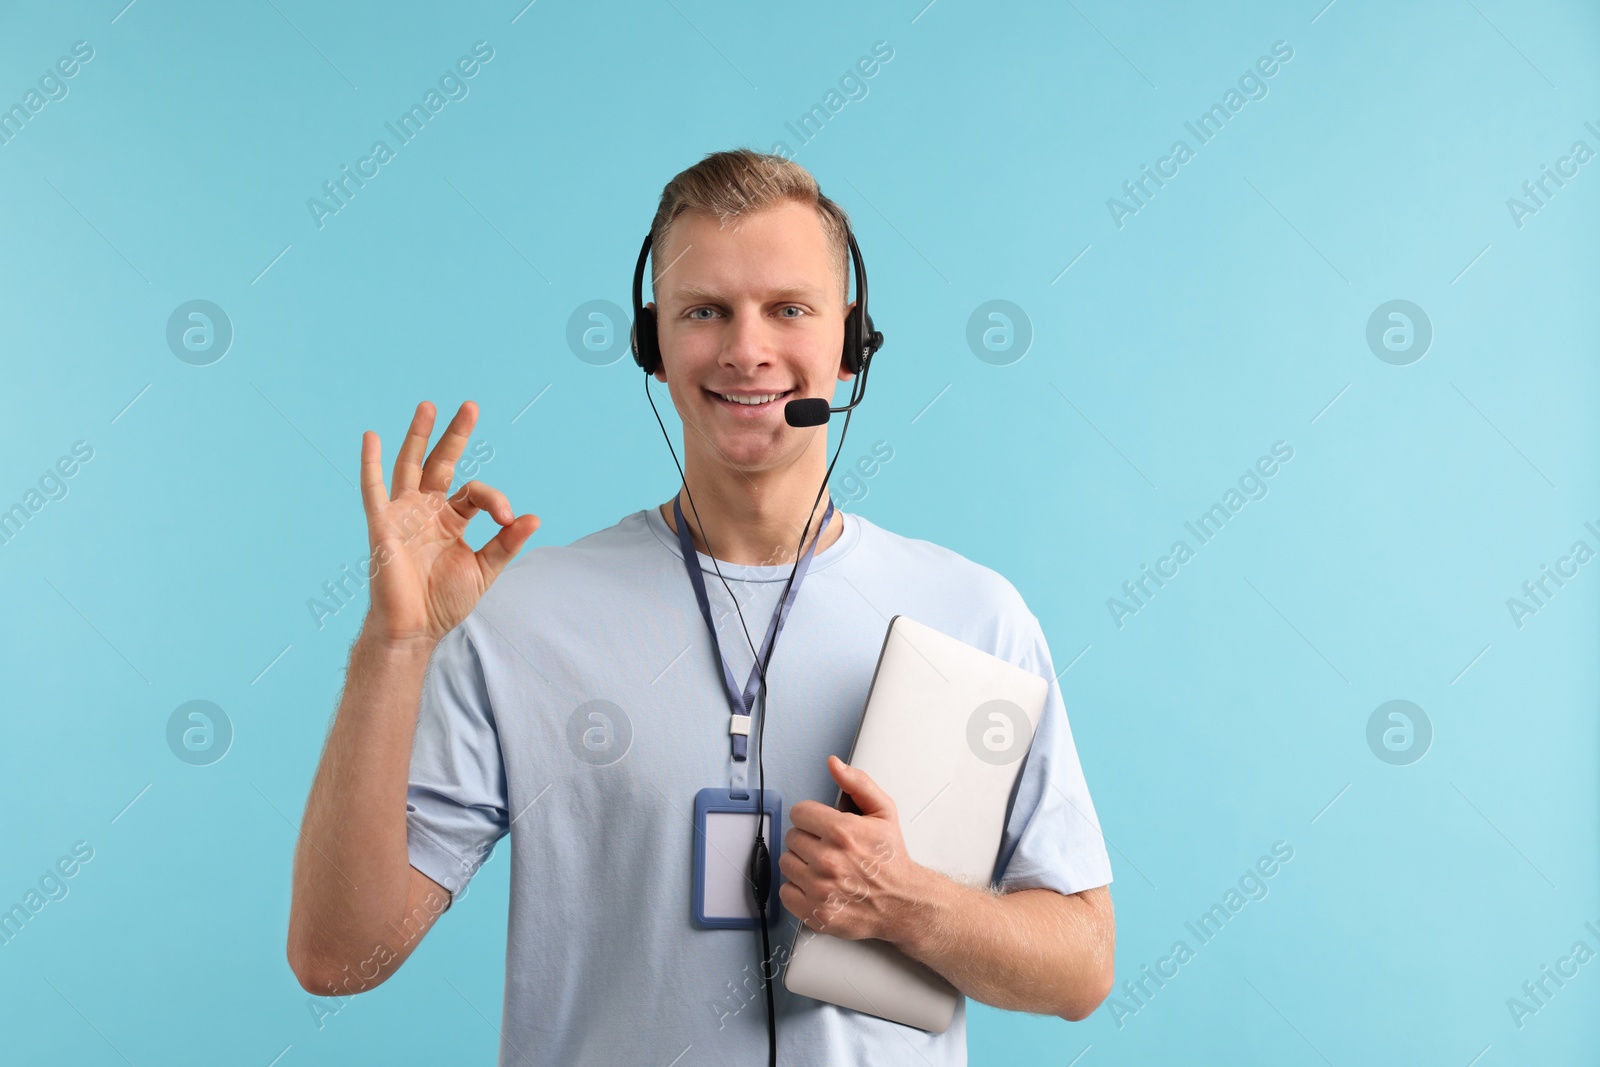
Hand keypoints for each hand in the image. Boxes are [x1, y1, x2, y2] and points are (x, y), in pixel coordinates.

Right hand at [358, 401, 537, 648]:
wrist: (415, 628)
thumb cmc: (444, 601)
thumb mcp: (484, 569)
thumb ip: (507, 543)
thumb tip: (534, 517)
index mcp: (451, 520)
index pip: (475, 493)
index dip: (495, 499)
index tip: (508, 518)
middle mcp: (427, 510)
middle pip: (442, 463)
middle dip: (456, 435)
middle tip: (471, 406)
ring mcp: (403, 514)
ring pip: (411, 465)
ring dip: (419, 435)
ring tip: (429, 406)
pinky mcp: (382, 524)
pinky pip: (373, 488)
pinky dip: (371, 463)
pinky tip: (371, 437)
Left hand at [778, 755, 925, 941]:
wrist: (902, 902)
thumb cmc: (891, 859)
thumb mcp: (883, 811)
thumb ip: (857, 783)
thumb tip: (834, 764)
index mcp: (842, 832)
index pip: (799, 812)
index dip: (812, 817)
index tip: (822, 826)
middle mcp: (829, 860)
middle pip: (792, 837)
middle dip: (809, 839)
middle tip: (828, 847)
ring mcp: (820, 888)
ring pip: (786, 863)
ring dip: (802, 863)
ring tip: (824, 866)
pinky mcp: (815, 912)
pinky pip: (786, 892)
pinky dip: (798, 889)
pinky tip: (818, 885)